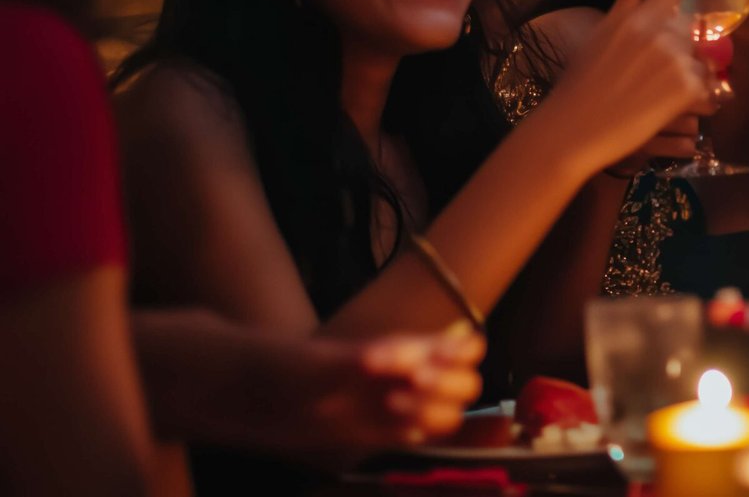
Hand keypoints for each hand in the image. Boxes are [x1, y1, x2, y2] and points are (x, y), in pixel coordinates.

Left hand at [254, 326, 484, 451]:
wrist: (248, 395)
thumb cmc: (286, 365)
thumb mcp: (328, 362)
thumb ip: (370, 360)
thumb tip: (410, 359)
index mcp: (407, 346)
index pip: (467, 347)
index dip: (462, 356)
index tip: (430, 362)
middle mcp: (410, 374)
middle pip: (467, 384)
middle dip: (449, 384)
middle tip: (413, 384)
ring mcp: (397, 404)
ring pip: (449, 413)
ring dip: (434, 410)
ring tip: (395, 405)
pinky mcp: (380, 432)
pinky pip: (419, 434)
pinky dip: (417, 431)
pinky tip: (396, 429)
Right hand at [539, 0, 715, 176]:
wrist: (575, 128)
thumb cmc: (582, 81)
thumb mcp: (603, 31)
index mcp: (637, 17)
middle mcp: (660, 34)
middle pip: (689, 27)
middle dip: (678, 44)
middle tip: (649, 69)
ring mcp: (676, 61)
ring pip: (698, 58)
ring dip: (685, 71)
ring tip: (651, 90)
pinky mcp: (687, 90)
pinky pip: (704, 86)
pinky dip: (691, 96)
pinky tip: (663, 104)